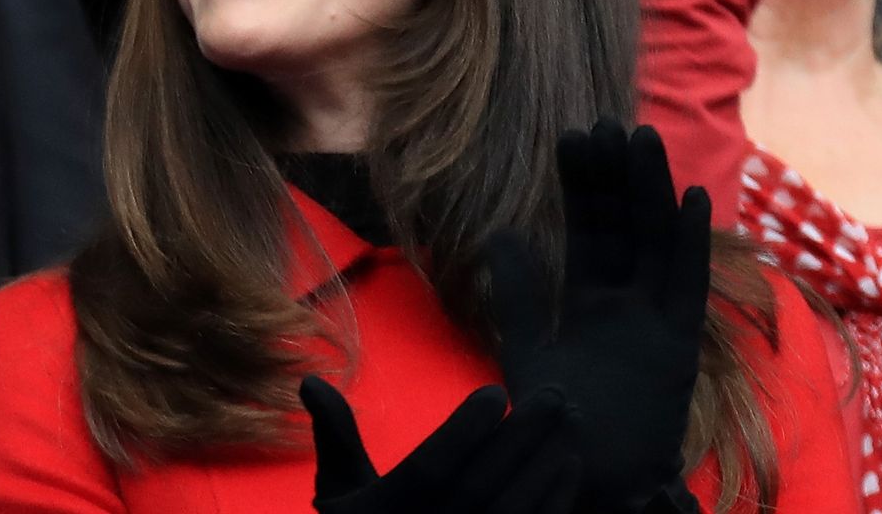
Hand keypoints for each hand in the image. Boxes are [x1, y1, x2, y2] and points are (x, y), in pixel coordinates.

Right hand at [302, 377, 579, 513]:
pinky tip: (569, 466)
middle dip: (522, 438)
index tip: (497, 393)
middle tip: (554, 395)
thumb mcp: (340, 490)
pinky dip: (556, 501)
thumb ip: (336, 436)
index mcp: (384, 513)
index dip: (464, 431)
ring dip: (546, 464)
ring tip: (571, 421)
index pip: (431, 470)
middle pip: (482, 487)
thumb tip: (311, 381)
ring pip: (514, 511)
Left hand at [488, 121, 711, 513]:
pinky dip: (689, 246)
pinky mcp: (678, 348)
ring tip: (643, 137)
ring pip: (656, 243)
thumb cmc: (553, 418)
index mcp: (590, 301)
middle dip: (616, 177)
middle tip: (606, 120)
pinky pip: (686, 288)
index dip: (582, 186)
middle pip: (624, 227)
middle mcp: (627, 304)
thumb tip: (500, 231)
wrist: (582, 475)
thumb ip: (517, 291)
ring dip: (652, 191)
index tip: (572, 136)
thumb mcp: (526, 345)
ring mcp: (656, 321)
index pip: (589, 229)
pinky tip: (692, 200)